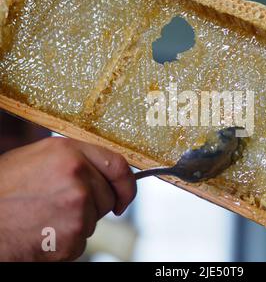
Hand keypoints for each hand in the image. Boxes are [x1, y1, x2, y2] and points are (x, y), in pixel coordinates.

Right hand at [0, 137, 136, 260]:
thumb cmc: (4, 190)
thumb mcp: (37, 158)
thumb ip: (75, 159)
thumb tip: (104, 169)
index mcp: (69, 152)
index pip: (119, 164)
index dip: (126, 183)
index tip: (124, 195)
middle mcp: (77, 175)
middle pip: (108, 196)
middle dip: (93, 204)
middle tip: (61, 205)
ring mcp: (77, 206)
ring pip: (95, 219)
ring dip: (78, 222)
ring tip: (45, 217)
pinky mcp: (72, 235)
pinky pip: (82, 240)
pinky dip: (67, 241)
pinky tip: (43, 232)